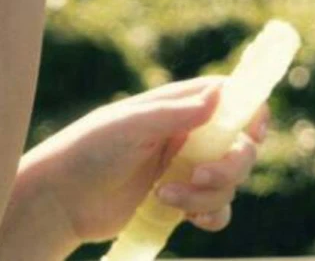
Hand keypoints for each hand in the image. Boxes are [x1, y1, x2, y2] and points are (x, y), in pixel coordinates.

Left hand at [14, 79, 269, 246]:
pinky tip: (191, 219)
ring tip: (166, 196)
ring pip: (229, 183)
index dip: (250, 113)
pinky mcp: (179, 202)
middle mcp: (187, 135)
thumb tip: (220, 94)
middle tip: (201, 175)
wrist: (62, 198)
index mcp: (178, 106)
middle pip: (240, 146)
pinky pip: (218, 210)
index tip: (252, 133)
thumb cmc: (90, 150)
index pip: (230, 98)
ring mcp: (185, 169)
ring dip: (208, 195)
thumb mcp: (131, 126)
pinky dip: (213, 216)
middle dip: (230, 166)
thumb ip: (176, 113)